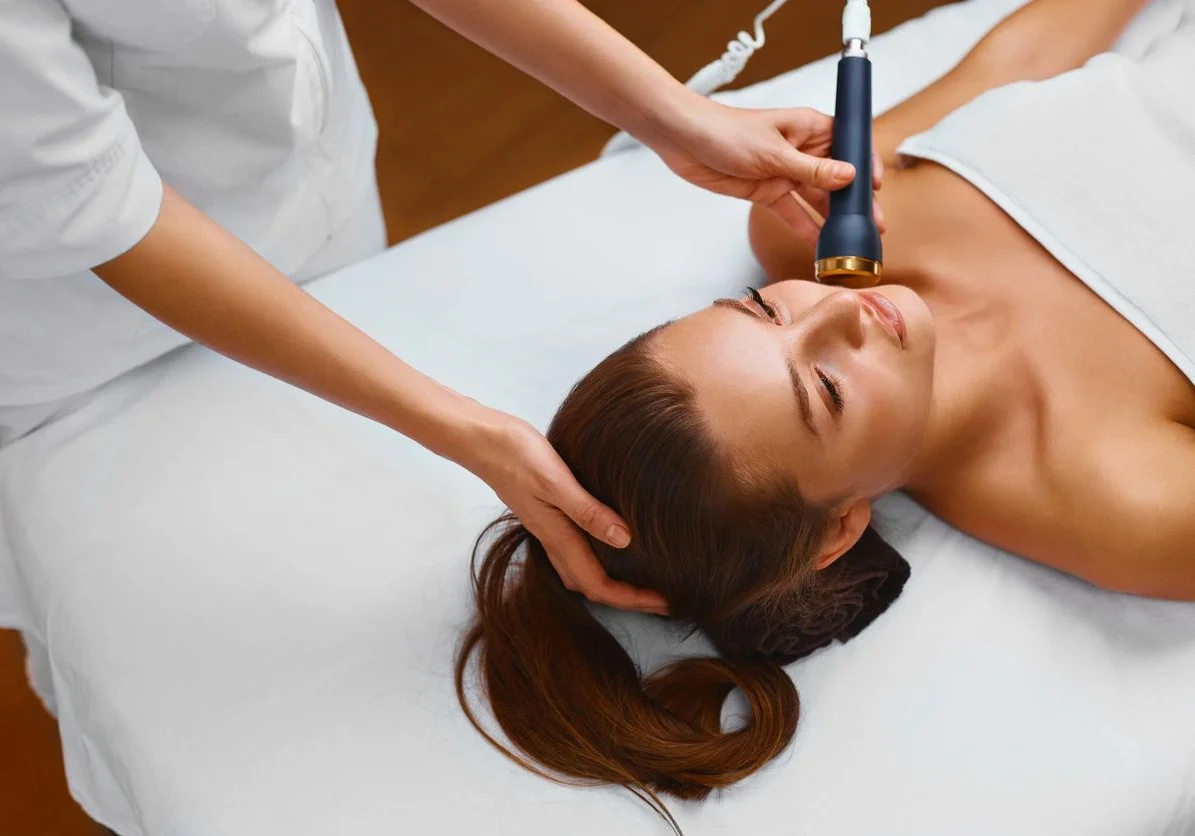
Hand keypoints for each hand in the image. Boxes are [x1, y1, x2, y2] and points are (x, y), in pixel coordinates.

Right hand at [465, 409, 669, 615]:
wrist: (481, 439)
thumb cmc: (517, 455)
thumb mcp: (556, 480)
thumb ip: (588, 512)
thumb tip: (625, 540)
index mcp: (558, 536)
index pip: (599, 585)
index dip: (633, 599)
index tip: (665, 603)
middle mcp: (553, 539)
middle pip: (591, 586)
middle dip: (626, 599)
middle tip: (661, 599)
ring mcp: (548, 528)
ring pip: (581, 571)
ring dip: (612, 583)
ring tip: (642, 579)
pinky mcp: (546, 513)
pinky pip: (575, 550)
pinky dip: (598, 559)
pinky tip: (612, 543)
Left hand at [648, 98, 884, 247]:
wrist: (684, 140)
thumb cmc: (726, 131)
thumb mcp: (774, 153)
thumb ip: (811, 170)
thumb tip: (849, 176)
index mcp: (810, 128)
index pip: (849, 145)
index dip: (865, 165)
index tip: (877, 188)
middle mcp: (802, 150)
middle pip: (837, 178)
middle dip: (855, 202)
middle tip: (873, 226)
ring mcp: (785, 173)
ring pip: (817, 199)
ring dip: (834, 220)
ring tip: (852, 242)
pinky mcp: (767, 192)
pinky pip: (793, 213)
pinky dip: (806, 229)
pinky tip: (821, 246)